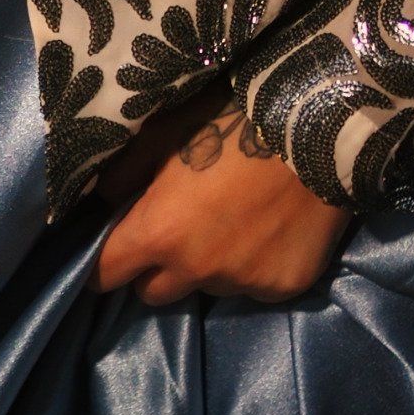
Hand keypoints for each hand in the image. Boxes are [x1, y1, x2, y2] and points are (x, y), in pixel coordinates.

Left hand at [90, 81, 353, 304]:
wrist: (312, 132)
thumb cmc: (228, 122)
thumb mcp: (162, 134)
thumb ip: (124, 174)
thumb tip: (101, 202)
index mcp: (159, 233)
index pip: (106, 274)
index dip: (101, 265)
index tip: (109, 253)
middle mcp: (196, 270)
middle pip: (153, 292)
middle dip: (154, 269)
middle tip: (173, 232)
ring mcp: (242, 283)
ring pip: (206, 287)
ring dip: (206, 265)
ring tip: (229, 221)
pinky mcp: (282, 288)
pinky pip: (251, 286)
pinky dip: (251, 266)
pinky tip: (266, 228)